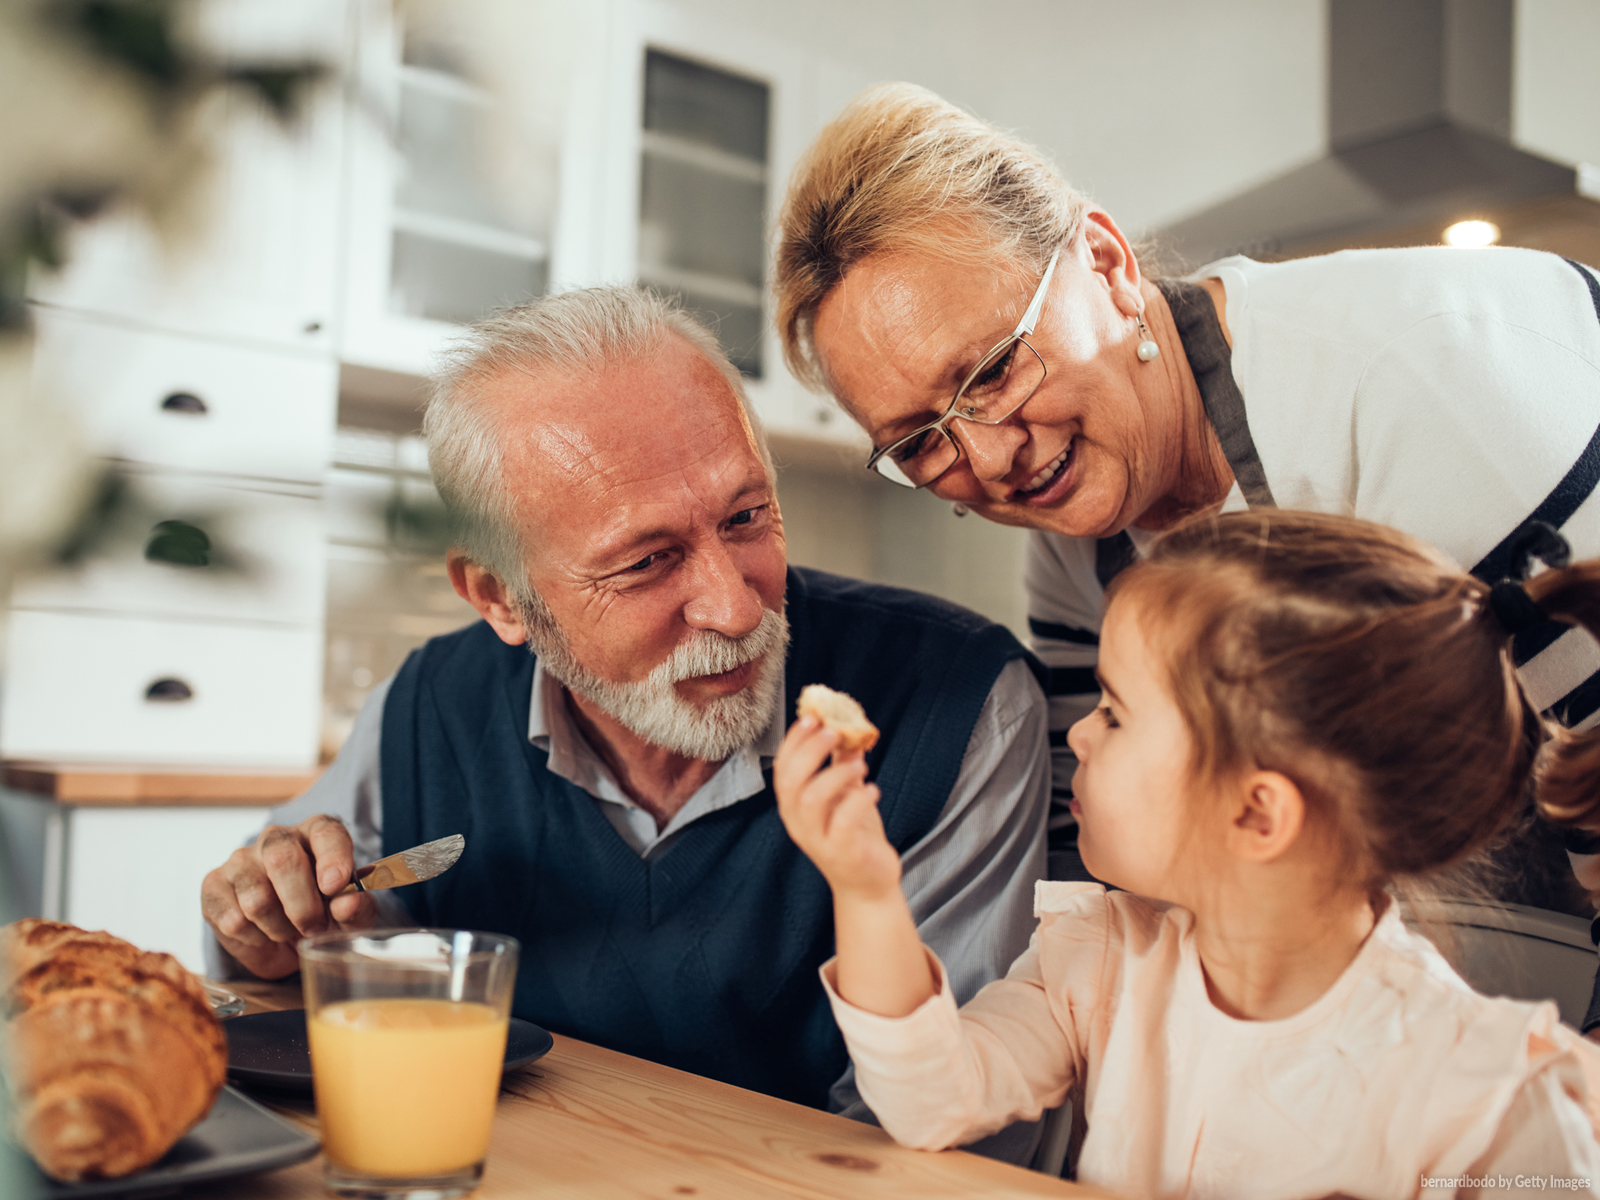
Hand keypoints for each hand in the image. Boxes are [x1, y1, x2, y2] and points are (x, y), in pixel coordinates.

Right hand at [200, 814, 377, 978]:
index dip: (332, 857)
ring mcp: (241, 859)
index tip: (335, 886)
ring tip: (289, 930)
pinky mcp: (214, 885)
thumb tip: (348, 904)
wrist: (285, 939)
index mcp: (317, 833)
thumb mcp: (350, 915)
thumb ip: (356, 909)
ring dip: (279, 928)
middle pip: (283, 859)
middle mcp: (276, 838)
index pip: (325, 832)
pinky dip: (255, 939)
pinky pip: (232, 920)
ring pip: (257, 898)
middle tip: (314, 927)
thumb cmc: (324, 915)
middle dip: (303, 906)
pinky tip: (264, 933)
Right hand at [774, 715, 900, 901]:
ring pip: (811, 801)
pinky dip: (857, 801)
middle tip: (834, 731)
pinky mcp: (841, 853)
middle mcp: (799, 822)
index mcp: (794, 806)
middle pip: (791, 781)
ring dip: (835, 775)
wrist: (868, 883)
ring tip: (859, 765)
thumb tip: (849, 730)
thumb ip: (843, 764)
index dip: (794, 740)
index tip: (813, 717)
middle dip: (810, 751)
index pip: (782, 767)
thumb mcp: (847, 795)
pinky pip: (842, 824)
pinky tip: (873, 789)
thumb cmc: (855, 836)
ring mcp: (817, 840)